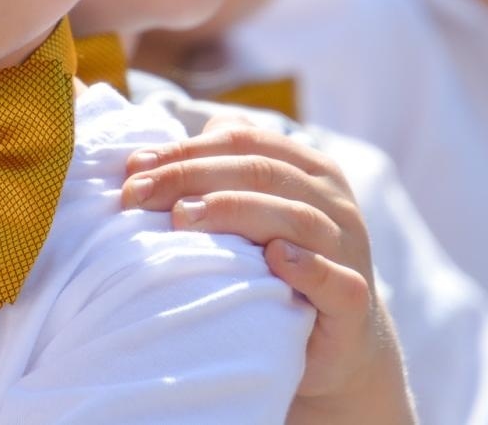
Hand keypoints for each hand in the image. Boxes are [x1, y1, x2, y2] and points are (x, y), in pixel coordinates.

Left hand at [122, 114, 413, 423]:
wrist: (334, 345)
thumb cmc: (277, 269)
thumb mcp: (249, 215)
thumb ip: (217, 176)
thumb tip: (149, 157)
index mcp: (308, 168)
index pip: (242, 142)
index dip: (185, 149)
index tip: (133, 167)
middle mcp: (332, 200)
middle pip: (259, 172)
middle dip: (192, 176)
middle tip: (138, 194)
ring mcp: (348, 248)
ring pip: (294, 216)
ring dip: (235, 212)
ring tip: (182, 217)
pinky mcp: (353, 299)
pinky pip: (335, 279)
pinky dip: (307, 265)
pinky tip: (275, 258)